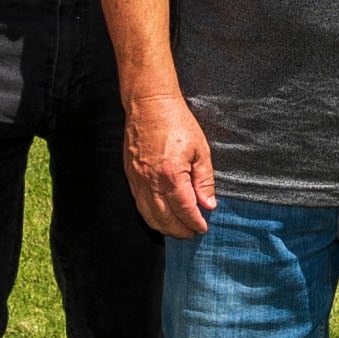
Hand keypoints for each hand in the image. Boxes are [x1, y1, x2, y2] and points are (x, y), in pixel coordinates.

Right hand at [124, 93, 218, 237]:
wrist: (149, 104)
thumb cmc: (177, 122)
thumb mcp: (200, 150)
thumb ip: (204, 181)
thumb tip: (208, 205)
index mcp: (172, 175)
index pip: (184, 209)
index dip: (194, 222)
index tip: (202, 228)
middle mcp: (151, 181)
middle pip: (164, 218)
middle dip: (179, 230)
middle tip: (191, 233)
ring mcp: (137, 180)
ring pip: (148, 215)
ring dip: (163, 227)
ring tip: (178, 229)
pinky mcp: (130, 175)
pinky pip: (139, 204)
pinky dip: (150, 215)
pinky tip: (161, 216)